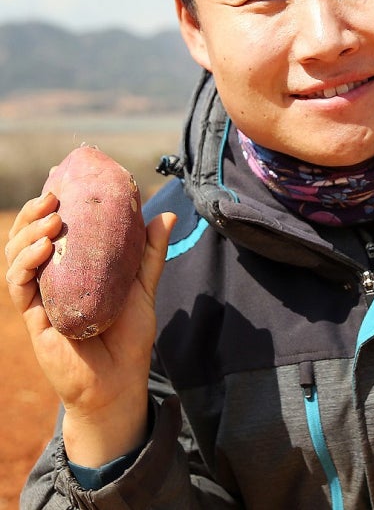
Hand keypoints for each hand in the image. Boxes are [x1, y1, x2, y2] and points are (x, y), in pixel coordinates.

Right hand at [4, 191, 175, 464]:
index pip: (51, 231)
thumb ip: (149, 252)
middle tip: (51, 194)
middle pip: (25, 240)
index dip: (49, 206)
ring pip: (15, 259)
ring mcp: (40, 300)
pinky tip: (42, 248)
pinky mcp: (35, 320)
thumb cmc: (129, 335)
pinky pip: (19, 288)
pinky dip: (25, 264)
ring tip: (49, 218)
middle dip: (32, 214)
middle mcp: (51, 281)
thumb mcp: (142, 286)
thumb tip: (167, 213)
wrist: (120, 382)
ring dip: (26, 234)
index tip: (61, 182)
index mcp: (72, 269)